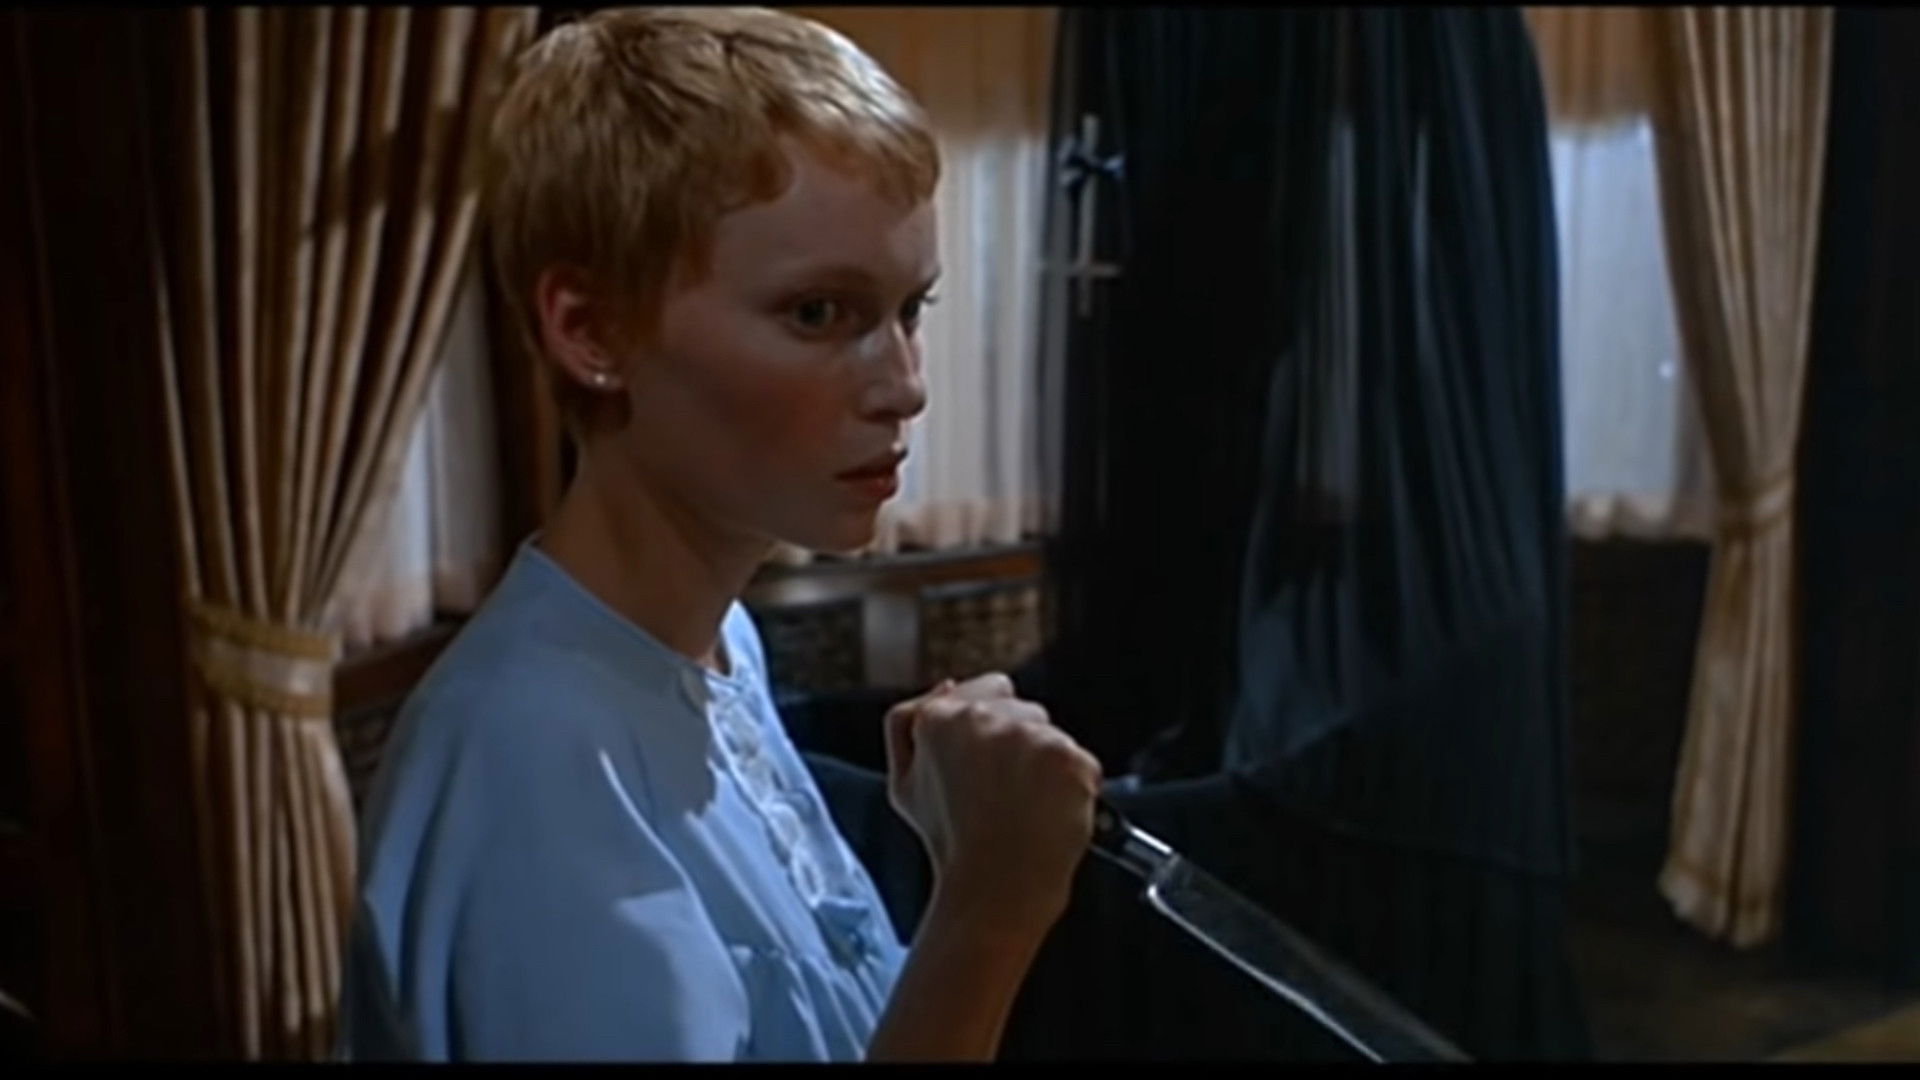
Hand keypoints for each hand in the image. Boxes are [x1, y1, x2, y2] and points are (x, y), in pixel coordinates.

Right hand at [883, 672, 1102, 937]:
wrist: (994, 888)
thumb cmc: (953, 843)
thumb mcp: (903, 784)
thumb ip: (909, 725)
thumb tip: (946, 687)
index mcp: (940, 718)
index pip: (989, 688)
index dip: (993, 728)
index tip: (990, 763)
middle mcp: (985, 718)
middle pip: (1024, 709)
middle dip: (1020, 743)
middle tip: (1004, 791)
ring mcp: (1031, 736)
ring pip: (1052, 736)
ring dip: (1046, 764)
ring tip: (1024, 806)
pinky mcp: (1068, 758)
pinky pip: (1080, 762)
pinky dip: (1073, 787)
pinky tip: (1047, 812)